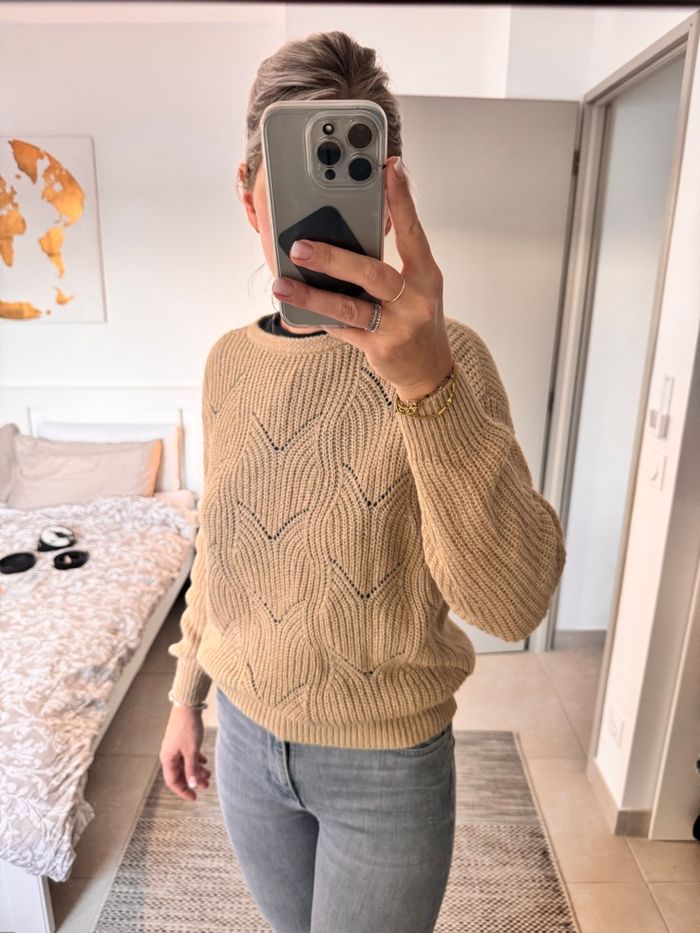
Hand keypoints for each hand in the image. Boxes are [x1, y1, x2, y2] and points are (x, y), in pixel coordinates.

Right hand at [159, 705, 211, 801]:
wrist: (187, 706)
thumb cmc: (187, 727)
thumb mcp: (191, 751)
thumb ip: (192, 768)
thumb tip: (193, 785)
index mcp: (167, 759)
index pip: (173, 781)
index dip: (183, 791)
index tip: (194, 797)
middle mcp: (170, 754)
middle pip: (180, 773)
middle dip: (193, 780)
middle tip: (206, 786)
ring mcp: (176, 746)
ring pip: (186, 764)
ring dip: (196, 770)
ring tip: (208, 775)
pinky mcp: (182, 740)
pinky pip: (188, 754)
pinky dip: (196, 759)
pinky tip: (205, 761)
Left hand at [271, 155, 453, 399]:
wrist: (428, 369)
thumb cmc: (415, 317)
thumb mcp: (416, 285)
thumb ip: (391, 259)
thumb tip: (345, 229)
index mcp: (426, 275)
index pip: (412, 232)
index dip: (401, 200)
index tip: (388, 167)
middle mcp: (414, 300)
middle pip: (372, 273)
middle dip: (333, 259)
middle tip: (299, 246)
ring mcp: (398, 327)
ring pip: (350, 307)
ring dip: (312, 295)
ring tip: (281, 285)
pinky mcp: (379, 348)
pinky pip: (342, 330)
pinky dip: (318, 317)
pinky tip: (295, 308)